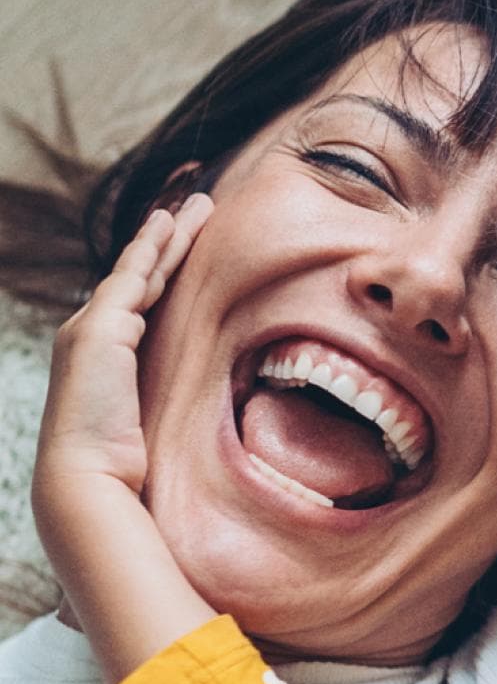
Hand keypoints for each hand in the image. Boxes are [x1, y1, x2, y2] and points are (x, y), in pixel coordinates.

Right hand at [32, 196, 211, 519]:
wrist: (89, 479)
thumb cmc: (127, 465)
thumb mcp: (161, 425)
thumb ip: (179, 402)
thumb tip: (220, 405)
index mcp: (111, 356)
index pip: (146, 301)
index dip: (169, 270)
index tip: (192, 243)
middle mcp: (95, 335)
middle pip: (142, 276)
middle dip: (169, 239)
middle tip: (197, 205)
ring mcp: (93, 329)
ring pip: (139, 269)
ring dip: (166, 234)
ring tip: (194, 203)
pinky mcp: (98, 330)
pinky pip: (132, 279)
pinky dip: (150, 249)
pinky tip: (168, 224)